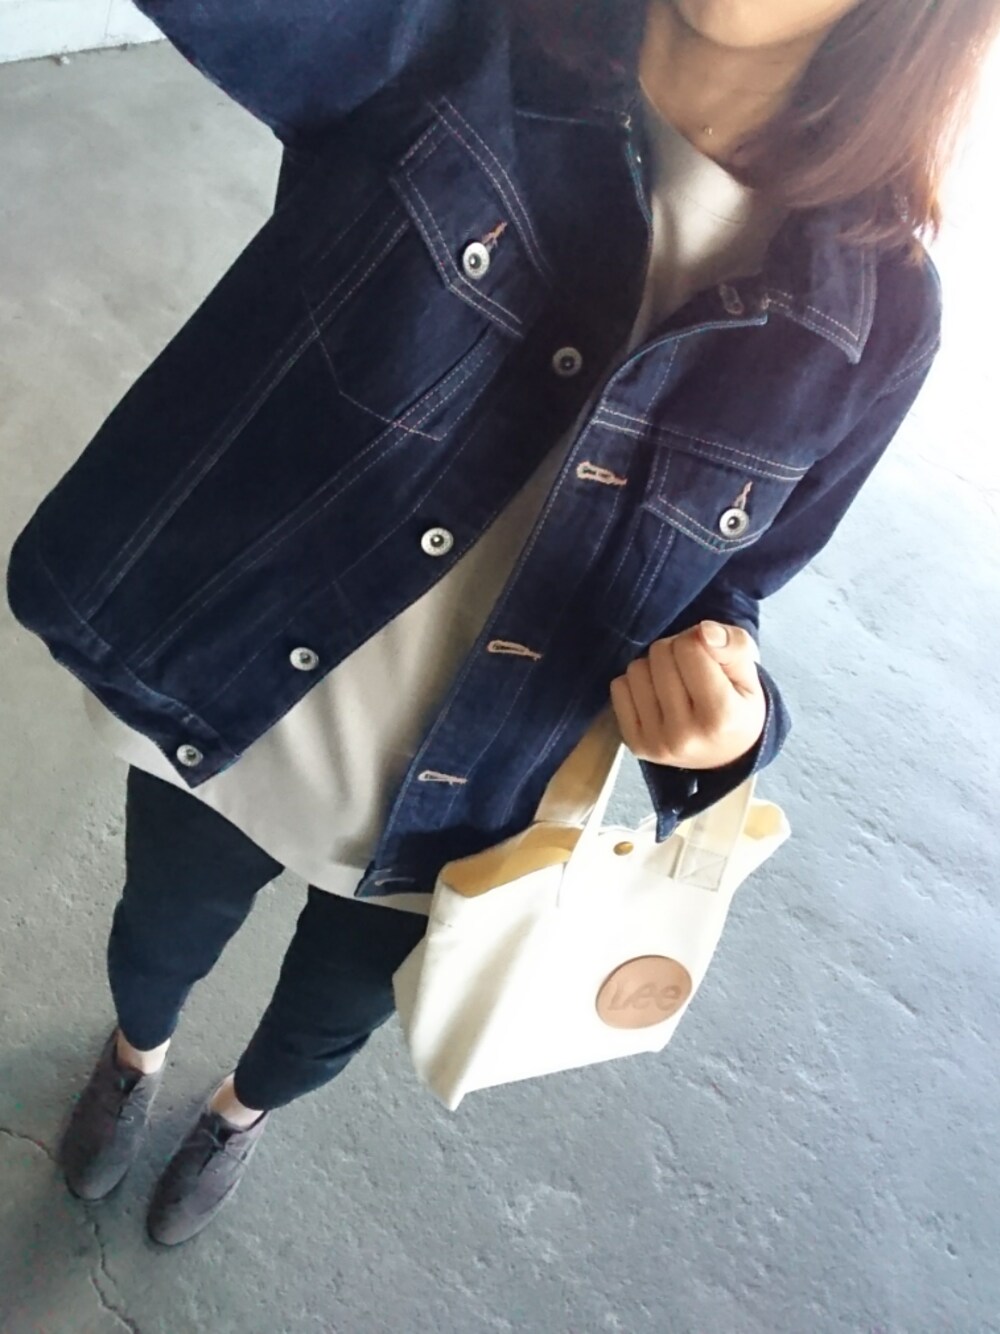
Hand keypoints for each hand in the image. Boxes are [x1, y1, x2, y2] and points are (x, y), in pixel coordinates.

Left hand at [610, 621, 765, 769]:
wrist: (725, 756)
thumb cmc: (738, 707)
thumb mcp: (750, 675)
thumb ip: (736, 645)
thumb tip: (704, 630)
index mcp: (721, 715)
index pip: (689, 647)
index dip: (698, 641)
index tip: (709, 657)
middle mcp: (685, 734)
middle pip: (660, 654)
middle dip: (676, 651)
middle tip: (691, 669)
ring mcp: (656, 742)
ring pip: (636, 668)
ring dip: (654, 667)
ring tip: (674, 683)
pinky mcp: (635, 744)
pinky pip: (618, 688)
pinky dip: (635, 684)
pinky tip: (656, 696)